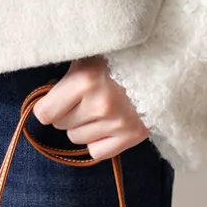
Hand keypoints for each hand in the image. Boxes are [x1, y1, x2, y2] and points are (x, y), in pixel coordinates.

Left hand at [32, 55, 150, 162]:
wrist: (161, 62)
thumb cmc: (118, 55)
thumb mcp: (88, 54)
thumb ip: (67, 73)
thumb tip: (46, 94)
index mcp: (85, 79)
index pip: (46, 112)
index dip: (46, 106)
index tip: (50, 101)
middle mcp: (99, 105)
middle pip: (61, 124)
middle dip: (65, 112)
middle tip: (78, 98)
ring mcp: (117, 123)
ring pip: (77, 138)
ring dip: (81, 125)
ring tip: (95, 107)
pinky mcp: (132, 137)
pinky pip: (96, 152)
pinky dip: (96, 140)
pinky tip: (105, 123)